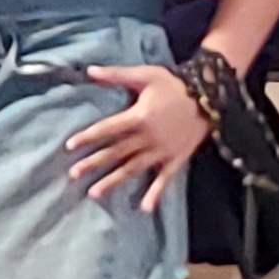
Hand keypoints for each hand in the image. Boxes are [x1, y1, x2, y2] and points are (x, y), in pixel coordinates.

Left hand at [66, 65, 207, 207]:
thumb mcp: (145, 74)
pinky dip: (156, 193)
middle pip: (116, 152)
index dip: (87, 137)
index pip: (107, 129)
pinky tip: (145, 208)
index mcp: (139, 116)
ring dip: (113, 181)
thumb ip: (116, 75)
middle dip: (93, 163)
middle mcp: (148, 137)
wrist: (209, 96)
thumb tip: (90, 70)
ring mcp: (162, 151)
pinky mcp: (176, 158)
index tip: (69, 146)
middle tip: (73, 174)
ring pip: (133, 168)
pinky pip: (165, 179)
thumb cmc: (173, 84)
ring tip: (94, 193)